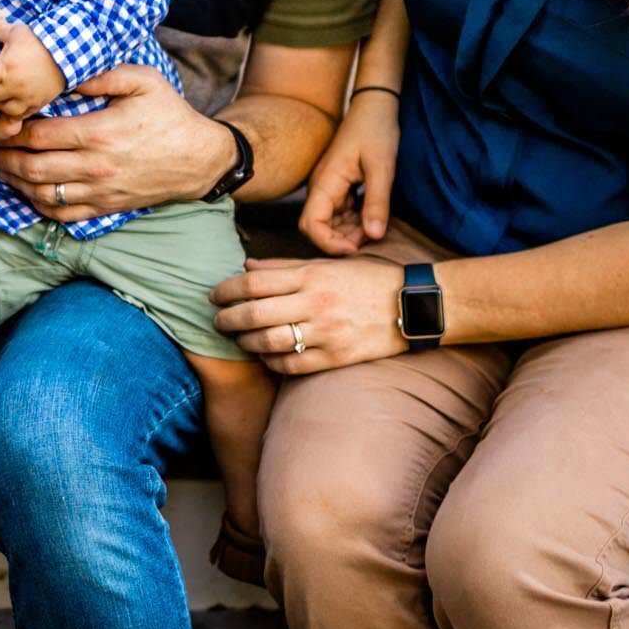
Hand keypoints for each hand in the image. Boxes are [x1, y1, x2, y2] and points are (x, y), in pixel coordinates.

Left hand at [0, 10, 65, 122]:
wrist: (70, 53)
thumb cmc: (41, 40)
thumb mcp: (19, 31)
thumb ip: (0, 25)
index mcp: (5, 67)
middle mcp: (13, 86)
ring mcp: (26, 97)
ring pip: (2, 108)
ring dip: (0, 100)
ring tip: (5, 90)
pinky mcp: (37, 104)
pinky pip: (19, 116)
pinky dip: (15, 110)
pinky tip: (17, 99)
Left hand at [0, 66, 231, 223]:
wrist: (199, 158)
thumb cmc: (169, 115)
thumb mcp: (142, 81)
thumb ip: (102, 75)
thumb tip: (66, 74)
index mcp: (99, 132)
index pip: (40, 136)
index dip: (14, 132)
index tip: (1, 124)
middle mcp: (95, 166)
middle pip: (34, 167)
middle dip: (5, 158)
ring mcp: (100, 191)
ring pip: (43, 193)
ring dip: (16, 183)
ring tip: (1, 169)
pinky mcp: (106, 207)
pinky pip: (64, 213)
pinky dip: (39, 205)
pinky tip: (29, 193)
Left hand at [211, 257, 408, 374]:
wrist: (413, 305)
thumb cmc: (369, 280)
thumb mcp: (329, 264)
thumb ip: (286, 266)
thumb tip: (247, 267)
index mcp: (312, 275)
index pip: (255, 283)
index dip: (227, 290)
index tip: (214, 295)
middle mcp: (315, 303)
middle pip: (255, 313)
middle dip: (228, 319)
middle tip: (217, 321)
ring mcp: (326, 332)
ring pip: (269, 342)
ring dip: (246, 343)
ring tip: (239, 340)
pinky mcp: (336, 356)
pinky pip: (293, 364)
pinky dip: (272, 362)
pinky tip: (265, 357)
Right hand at [299, 91, 399, 254]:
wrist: (375, 106)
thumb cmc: (376, 131)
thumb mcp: (381, 168)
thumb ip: (377, 202)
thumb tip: (375, 236)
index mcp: (325, 183)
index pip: (311, 225)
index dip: (329, 244)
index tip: (356, 247)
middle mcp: (322, 188)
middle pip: (319, 228)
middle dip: (342, 240)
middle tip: (371, 236)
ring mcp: (330, 187)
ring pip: (332, 222)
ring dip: (350, 231)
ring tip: (376, 226)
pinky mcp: (340, 186)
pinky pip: (342, 212)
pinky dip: (356, 220)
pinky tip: (374, 215)